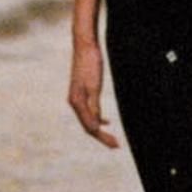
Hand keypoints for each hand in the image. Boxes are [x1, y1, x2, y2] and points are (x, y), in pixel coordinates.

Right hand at [67, 31, 116, 147]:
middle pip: (88, 126)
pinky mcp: (81, 92)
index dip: (103, 137)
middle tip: (116, 145)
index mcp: (76, 102)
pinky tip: (106, 121)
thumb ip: (94, 106)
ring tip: (112, 138)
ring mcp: (77, 97)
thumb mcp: (95, 86)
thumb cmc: (91, 64)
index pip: (89, 127)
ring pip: (88, 119)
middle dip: (102, 137)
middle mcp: (74, 102)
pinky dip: (97, 118)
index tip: (116, 144)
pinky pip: (88, 111)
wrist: (85, 45)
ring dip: (99, 129)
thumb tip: (95, 126)